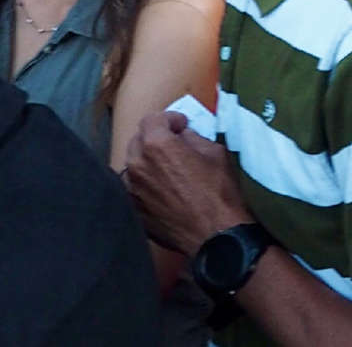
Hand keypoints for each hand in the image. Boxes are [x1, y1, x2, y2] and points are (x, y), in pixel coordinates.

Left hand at [123, 111, 249, 254]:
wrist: (216, 234)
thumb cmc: (220, 191)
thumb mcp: (216, 153)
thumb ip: (193, 138)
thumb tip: (183, 136)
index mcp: (157, 146)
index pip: (152, 119)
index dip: (170, 119)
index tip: (182, 125)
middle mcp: (137, 165)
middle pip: (138, 140)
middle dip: (156, 137)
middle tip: (175, 144)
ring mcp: (131, 190)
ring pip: (133, 165)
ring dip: (148, 161)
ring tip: (168, 169)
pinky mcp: (133, 210)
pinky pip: (134, 188)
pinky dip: (145, 183)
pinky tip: (163, 190)